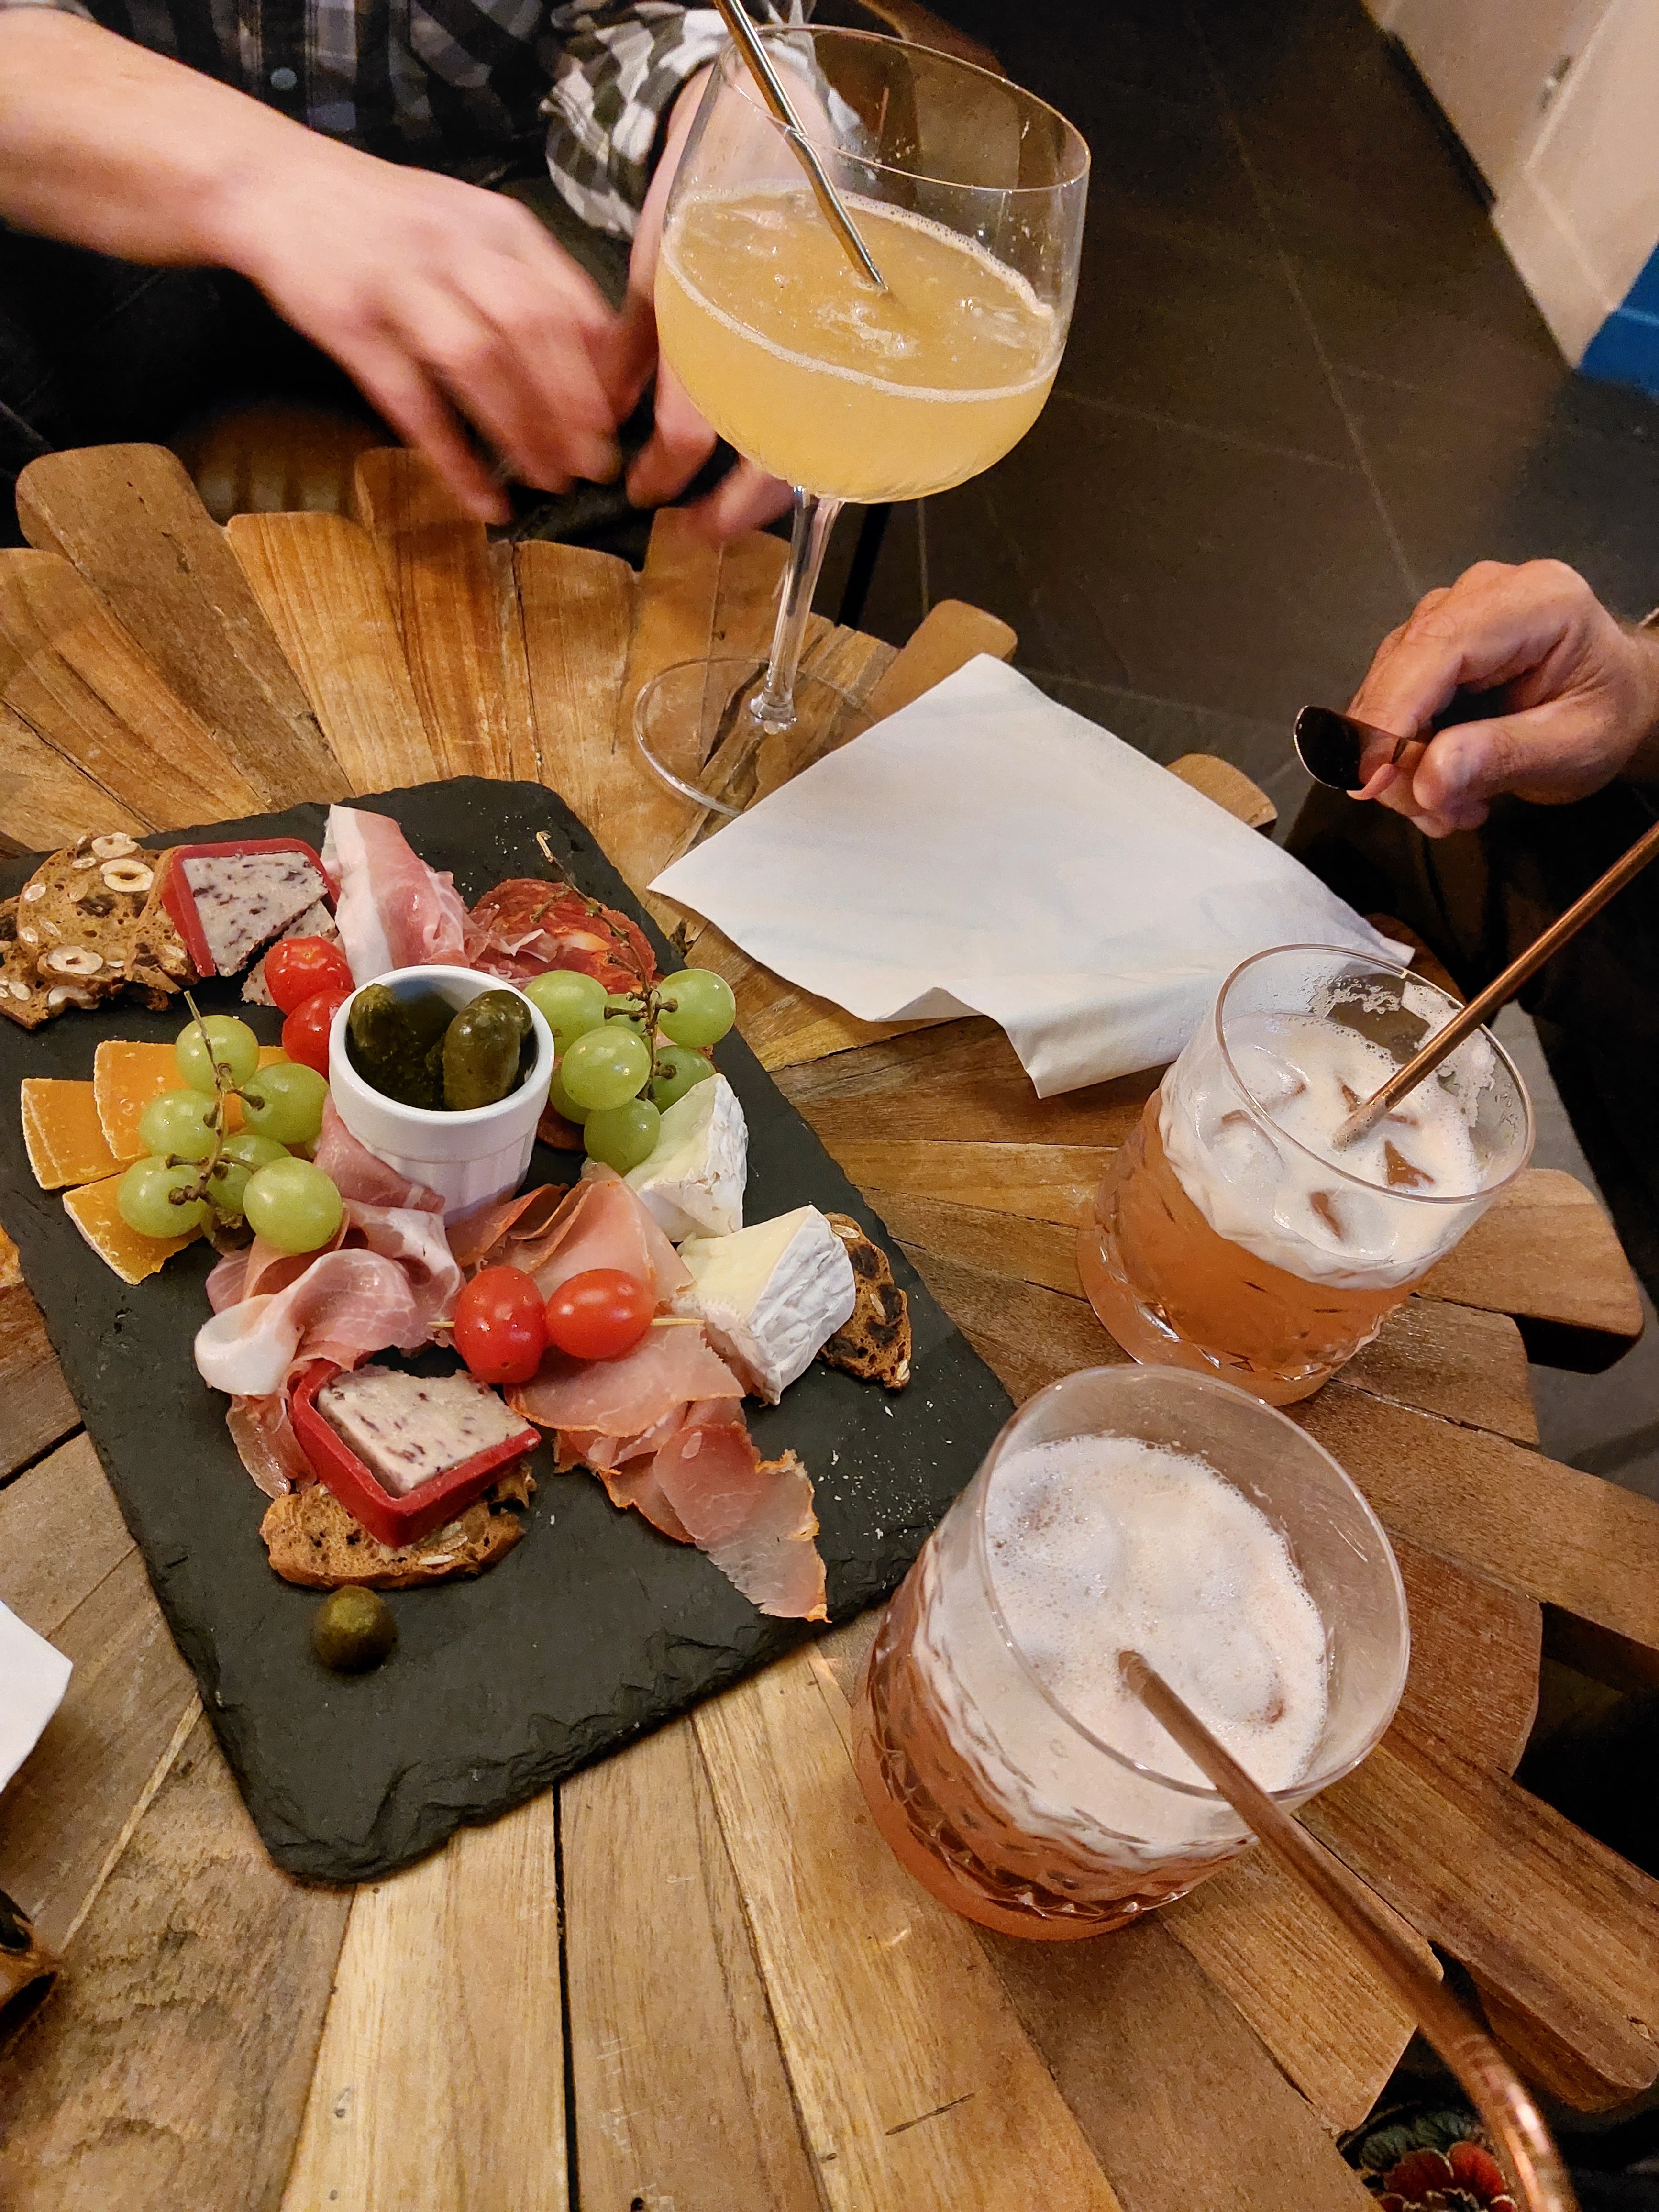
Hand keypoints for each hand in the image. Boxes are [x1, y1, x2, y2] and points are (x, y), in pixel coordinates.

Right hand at [217, 137, 623, 523]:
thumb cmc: (391, 222)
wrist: (277, 187)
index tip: (617, 420)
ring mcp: (398, 285)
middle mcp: (454, 247)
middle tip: (596, 465)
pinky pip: (412, 402)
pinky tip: (484, 500)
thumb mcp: (470, 225)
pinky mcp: (350, 326)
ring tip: (551, 483)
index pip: (568, 298)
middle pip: (530, 331)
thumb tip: (598, 359)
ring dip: (521, 431)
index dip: (599, 367)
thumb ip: (528, 279)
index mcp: (497, 225)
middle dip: (571, 407)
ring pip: (476, 364)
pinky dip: (454, 458)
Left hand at [610, 70, 793, 538]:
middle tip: (695, 531)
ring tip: (729, 518)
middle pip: (775, 461)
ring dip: (769, 496)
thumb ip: (636, 340)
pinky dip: (801, 457)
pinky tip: (771, 474)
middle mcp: (793, 344)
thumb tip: (611, 406)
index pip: (697, 427)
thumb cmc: (720, 185)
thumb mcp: (661, 259)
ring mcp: (834, 348)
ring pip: (814, 453)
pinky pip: (834, 426)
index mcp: (731, 319)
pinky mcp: (854, 348)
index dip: (666, 472)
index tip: (643, 493)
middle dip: (734, 509)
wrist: (788, 117)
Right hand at [1346, 559, 1658, 837]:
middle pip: (1401, 672)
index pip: (1436, 648)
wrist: (1618, 699)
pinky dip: (1403, 754)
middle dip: (1400, 757)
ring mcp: (1448, 614)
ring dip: (1402, 763)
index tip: (1369, 780)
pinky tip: (1440, 781)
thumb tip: (1426, 779)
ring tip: (1453, 806)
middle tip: (1439, 815)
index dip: (1391, 715)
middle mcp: (1482, 593)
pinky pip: (1390, 701)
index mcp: (1535, 601)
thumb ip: (1502, 757)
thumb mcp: (1574, 748)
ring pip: (1386, 692)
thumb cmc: (1608, 713)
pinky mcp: (1428, 643)